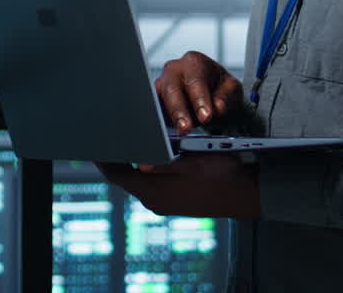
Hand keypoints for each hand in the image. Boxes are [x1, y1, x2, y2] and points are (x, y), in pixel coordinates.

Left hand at [97, 155, 259, 218]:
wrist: (247, 193)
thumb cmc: (221, 174)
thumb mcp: (191, 161)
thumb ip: (161, 163)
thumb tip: (137, 163)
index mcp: (154, 191)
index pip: (116, 175)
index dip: (103, 159)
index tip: (94, 143)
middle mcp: (155, 201)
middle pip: (124, 178)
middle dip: (116, 159)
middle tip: (110, 138)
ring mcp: (164, 204)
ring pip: (138, 182)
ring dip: (131, 164)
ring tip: (127, 143)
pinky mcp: (174, 203)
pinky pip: (151, 185)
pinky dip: (145, 171)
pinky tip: (150, 156)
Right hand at [156, 51, 243, 134]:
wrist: (212, 92)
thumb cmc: (220, 87)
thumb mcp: (232, 89)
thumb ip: (226, 97)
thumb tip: (217, 107)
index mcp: (194, 62)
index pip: (195, 80)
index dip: (199, 99)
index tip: (206, 116)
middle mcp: (174, 69)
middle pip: (171, 89)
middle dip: (178, 110)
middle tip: (186, 128)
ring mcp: (162, 83)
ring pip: (160, 99)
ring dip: (169, 117)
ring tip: (180, 131)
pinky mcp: (157, 99)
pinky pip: (156, 109)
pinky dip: (164, 120)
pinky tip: (173, 130)